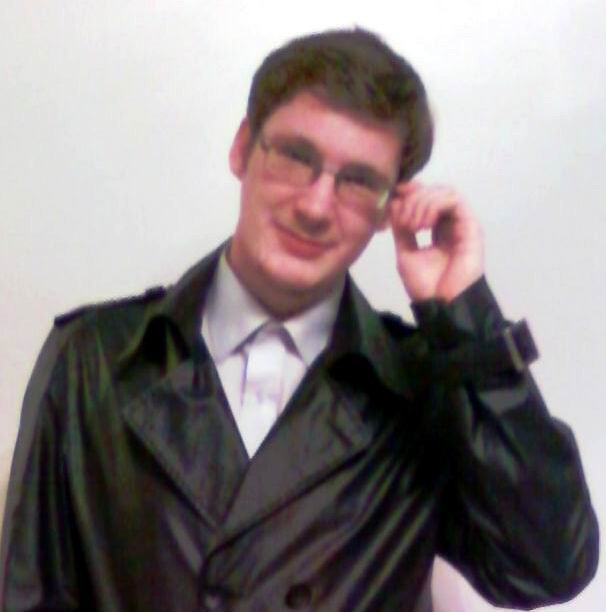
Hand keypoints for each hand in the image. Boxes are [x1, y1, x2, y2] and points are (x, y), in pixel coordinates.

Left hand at [389, 181, 483, 302]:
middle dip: (414, 198)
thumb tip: (395, 203)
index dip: (412, 191)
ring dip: (423, 202)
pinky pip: (455, 200)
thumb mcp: (405, 253)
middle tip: (403, 219)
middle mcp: (451, 223)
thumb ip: (401, 229)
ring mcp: (463, 224)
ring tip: (413, 224)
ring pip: (445, 192)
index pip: (427, 198)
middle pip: (435, 192)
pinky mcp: (471, 227)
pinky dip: (436, 205)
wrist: (440, 305)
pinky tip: (424, 224)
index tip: (396, 194)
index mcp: (437, 229)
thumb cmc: (425, 285)